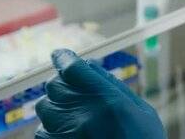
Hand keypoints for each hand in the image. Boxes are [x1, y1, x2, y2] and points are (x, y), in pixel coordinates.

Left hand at [35, 49, 166, 138]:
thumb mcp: (142, 113)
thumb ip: (115, 87)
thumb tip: (91, 66)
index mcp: (107, 102)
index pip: (74, 68)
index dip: (64, 57)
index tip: (59, 54)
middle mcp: (83, 116)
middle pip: (54, 85)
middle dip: (62, 84)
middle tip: (74, 90)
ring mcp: (67, 137)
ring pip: (45, 108)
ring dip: (55, 106)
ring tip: (74, 116)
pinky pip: (41, 133)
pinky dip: (51, 130)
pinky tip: (68, 135)